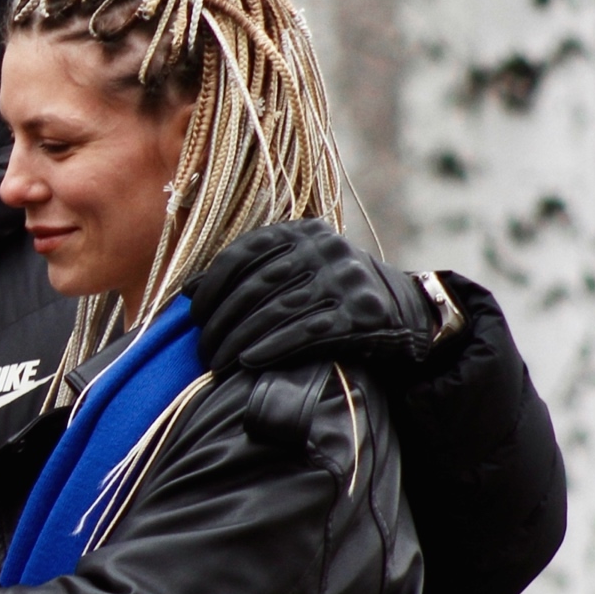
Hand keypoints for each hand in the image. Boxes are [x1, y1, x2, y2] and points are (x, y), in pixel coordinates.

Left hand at [192, 219, 442, 373]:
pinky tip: (248, 362)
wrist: (407, 311)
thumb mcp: (297, 270)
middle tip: (202, 350)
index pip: (244, 253)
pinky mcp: (362, 312)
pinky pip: (307, 332)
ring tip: (217, 363)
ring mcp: (346, 278)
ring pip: (279, 310)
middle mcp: (325, 248)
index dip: (213, 285)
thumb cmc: (335, 292)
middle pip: (257, 285)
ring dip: (240, 340)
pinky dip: (273, 347)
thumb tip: (187, 290)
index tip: (195, 317)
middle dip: (223, 322)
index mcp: (303, 230)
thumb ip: (250, 274)